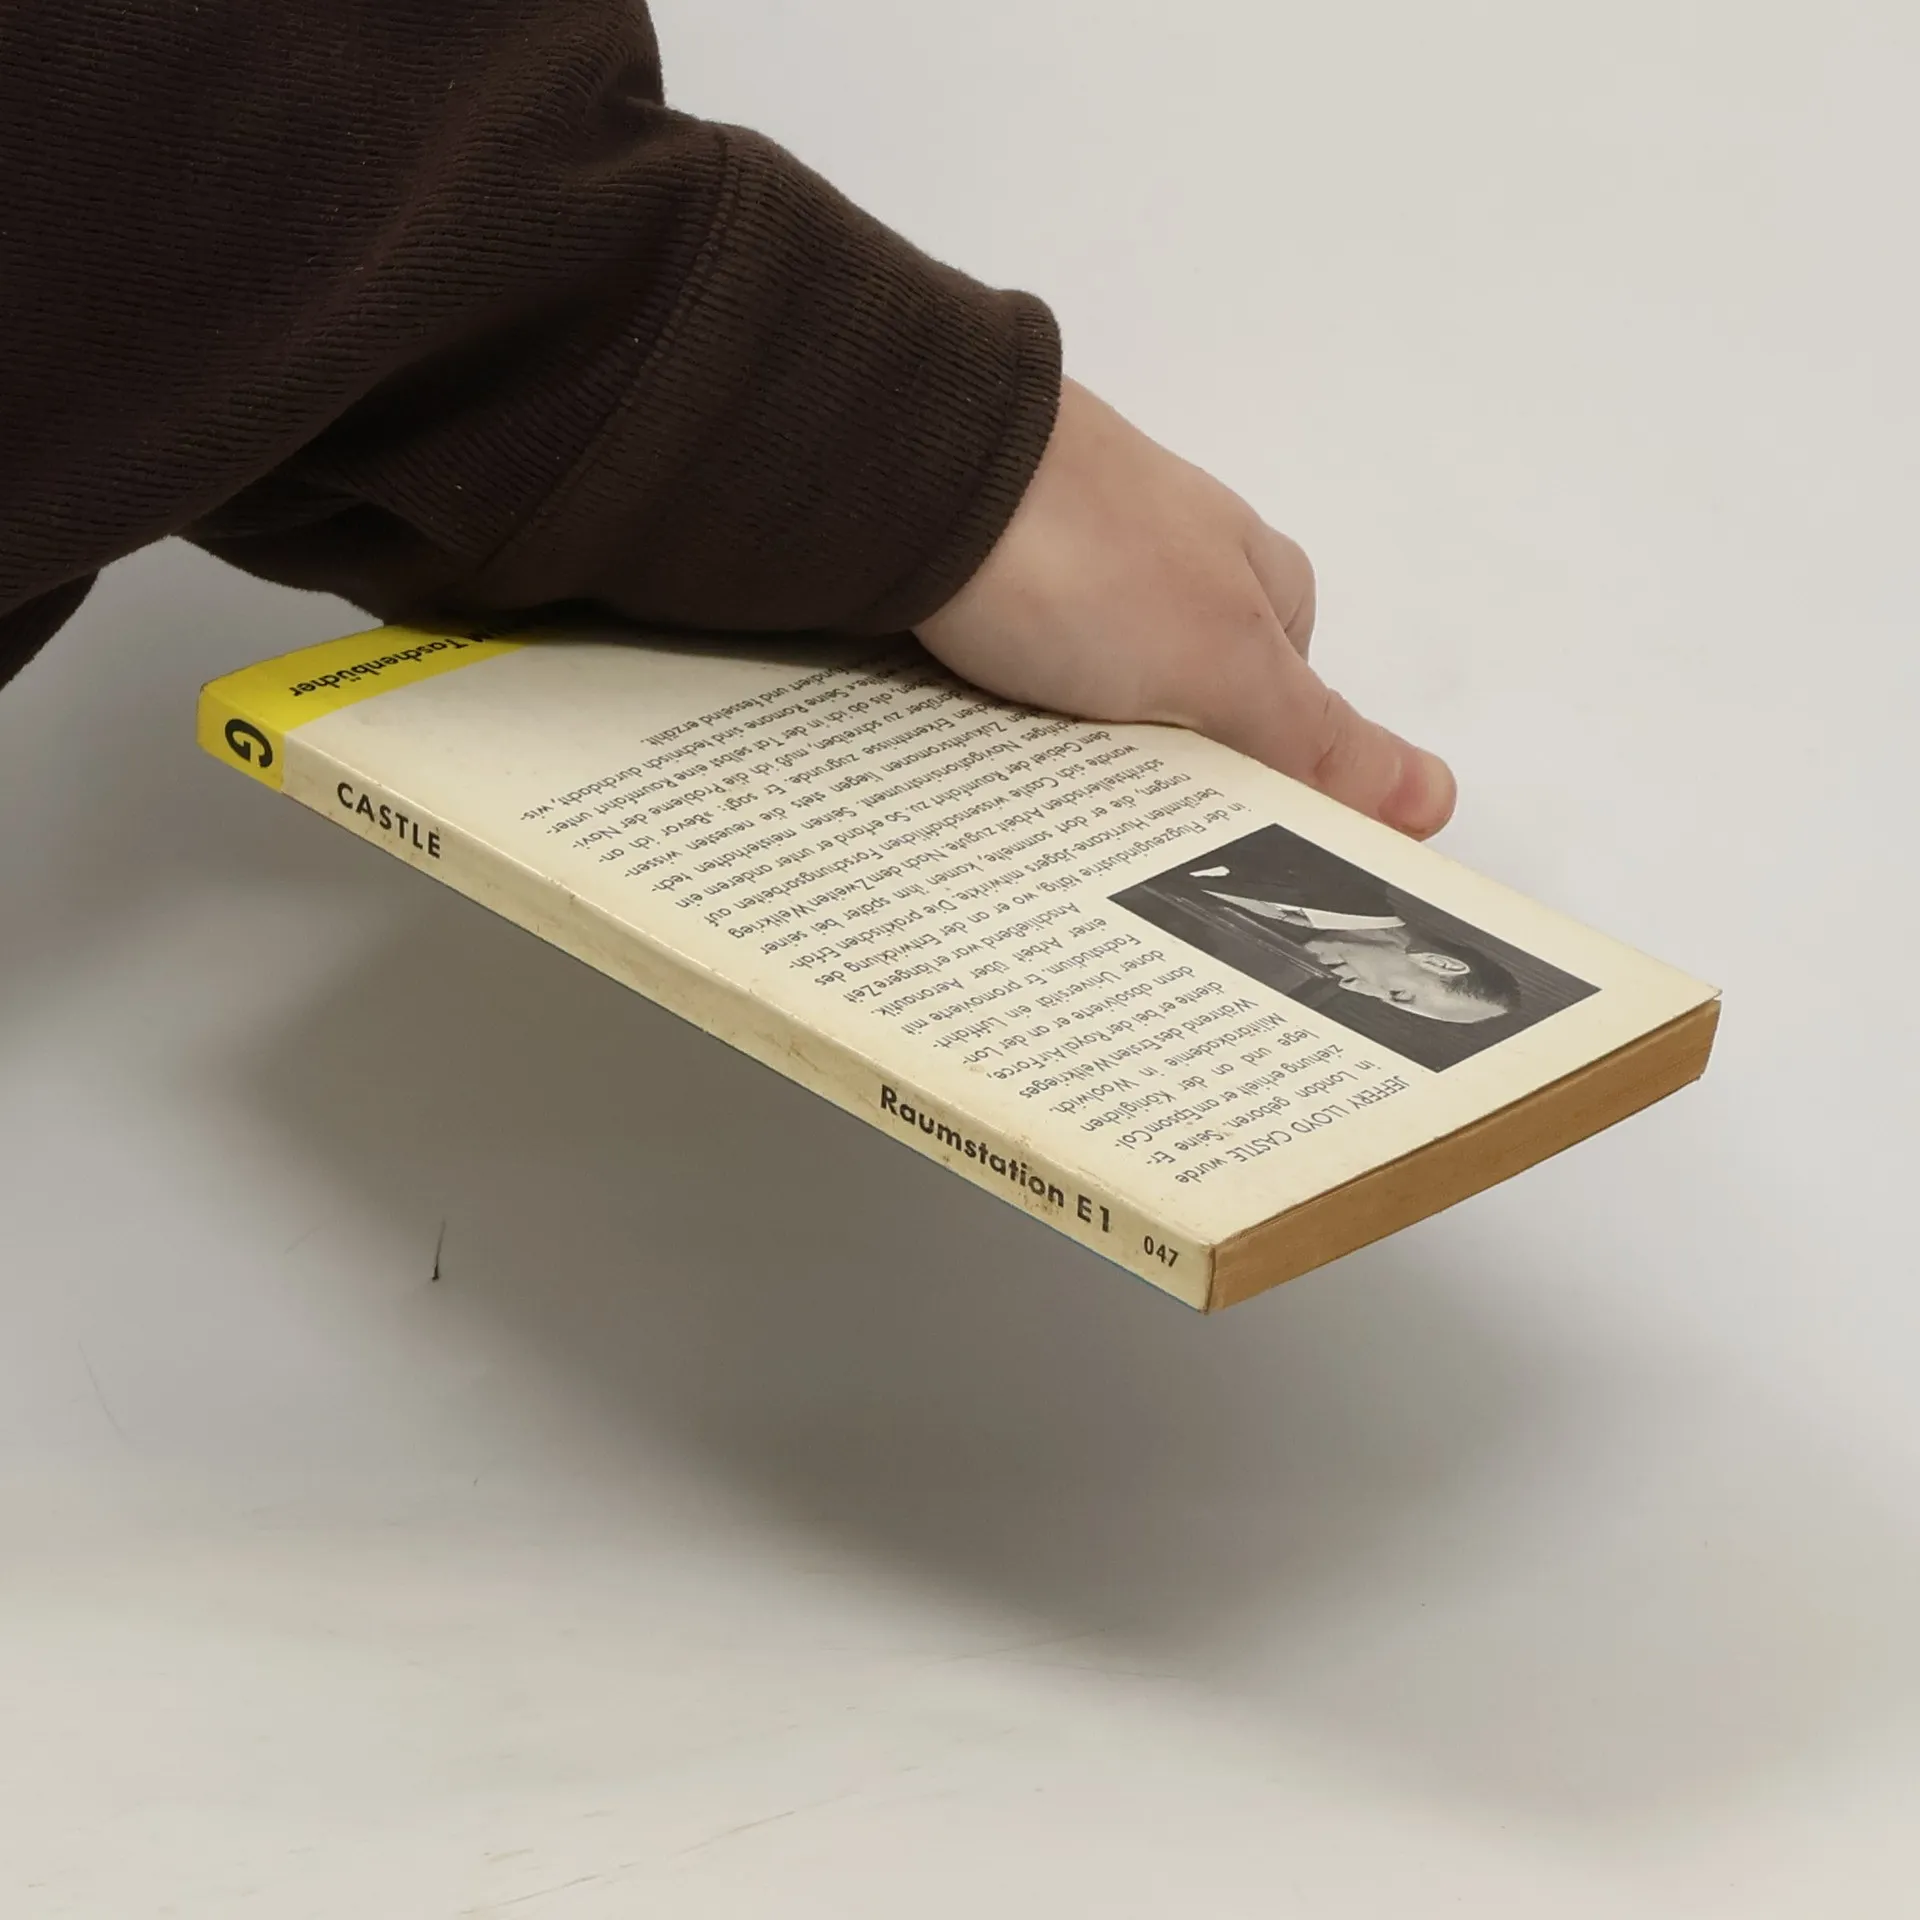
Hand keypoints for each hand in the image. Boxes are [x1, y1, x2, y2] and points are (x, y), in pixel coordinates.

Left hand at [916, 379, 1455, 837]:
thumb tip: (1438, 799)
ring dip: (1066, 746)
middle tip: (1107, 818)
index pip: (1288, 719)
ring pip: (1091, 702)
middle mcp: (1175, 564)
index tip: (1211, 846)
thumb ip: (1319, 743)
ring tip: (1026, 781)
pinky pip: (1010, 677)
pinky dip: (1000, 713)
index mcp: (1259, 579)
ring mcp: (1077, 564)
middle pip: (1186, 715)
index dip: (1257, 789)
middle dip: (1151, 773)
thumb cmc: (1088, 557)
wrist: (915, 466)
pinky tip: (972, 740)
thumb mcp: (1226, 668)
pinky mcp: (988, 577)